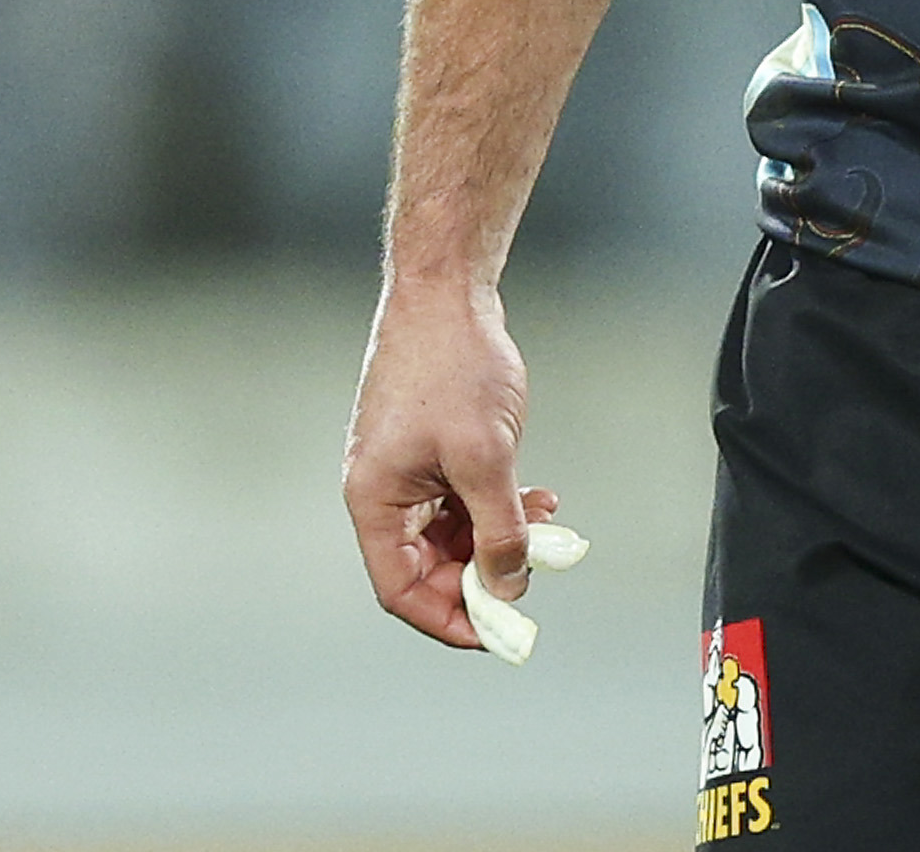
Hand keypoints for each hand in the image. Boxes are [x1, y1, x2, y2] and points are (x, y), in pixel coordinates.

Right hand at [343, 279, 552, 652]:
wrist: (446, 290)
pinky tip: (537, 496)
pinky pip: (462, 501)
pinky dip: (498, 506)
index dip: (448, 618)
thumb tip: (508, 587)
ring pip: (452, 535)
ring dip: (499, 537)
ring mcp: (407, 470)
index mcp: (375, 499)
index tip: (497, 630)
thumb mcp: (485, 458)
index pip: (401, 589)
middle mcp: (383, 491)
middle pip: (429, 567)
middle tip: (533, 571)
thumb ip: (498, 530)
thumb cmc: (451, 364)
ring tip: (544, 522)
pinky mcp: (431, 451)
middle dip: (484, 573)